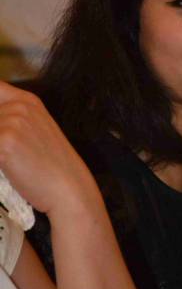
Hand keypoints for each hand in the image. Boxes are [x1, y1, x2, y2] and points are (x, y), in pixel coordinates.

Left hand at [0, 81, 100, 220]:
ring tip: (8, 160)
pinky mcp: (5, 143)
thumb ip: (10, 118)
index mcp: (27, 101)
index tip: (1, 130)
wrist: (68, 188)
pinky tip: (6, 167)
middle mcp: (19, 106)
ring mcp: (12, 122)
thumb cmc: (51, 166)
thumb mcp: (34, 131)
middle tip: (5, 149)